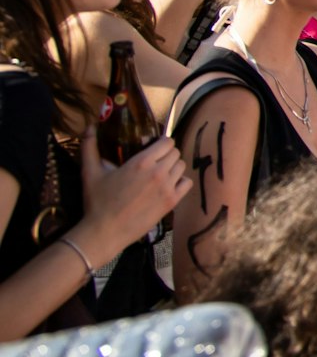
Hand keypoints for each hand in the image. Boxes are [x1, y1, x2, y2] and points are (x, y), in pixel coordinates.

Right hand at [79, 129, 189, 254]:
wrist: (105, 231)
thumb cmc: (97, 201)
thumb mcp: (90, 172)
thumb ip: (89, 146)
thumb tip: (89, 126)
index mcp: (142, 162)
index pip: (167, 142)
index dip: (161, 143)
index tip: (153, 148)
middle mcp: (158, 172)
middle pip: (176, 153)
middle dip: (166, 155)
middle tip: (155, 162)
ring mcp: (167, 187)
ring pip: (182, 167)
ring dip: (173, 168)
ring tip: (160, 174)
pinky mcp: (172, 202)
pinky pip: (187, 183)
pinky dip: (180, 182)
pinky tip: (168, 186)